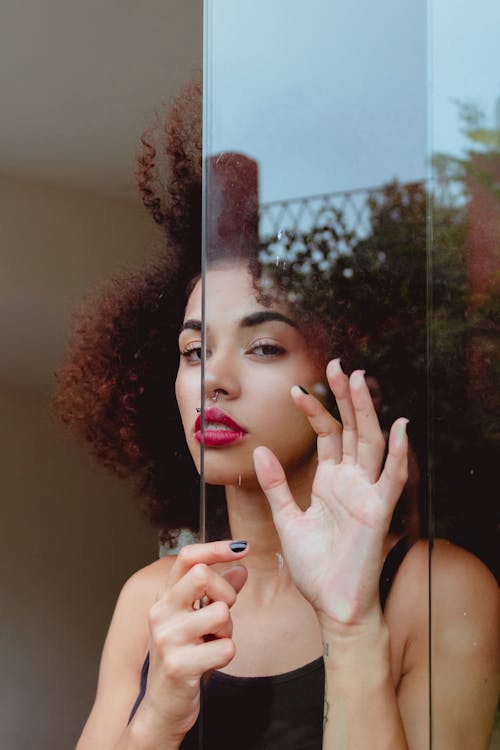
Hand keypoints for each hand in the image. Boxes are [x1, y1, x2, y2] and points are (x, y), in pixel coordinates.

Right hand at [134, 541, 247, 744]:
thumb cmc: (184, 658)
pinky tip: (209, 663)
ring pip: (221, 613)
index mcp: (165, 597)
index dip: (217, 548)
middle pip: (203, 575)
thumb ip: (218, 593)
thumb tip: (241, 569)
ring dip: (227, 631)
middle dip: (225, 593)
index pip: (188, 557)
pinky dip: (226, 655)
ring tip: (211, 644)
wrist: (163, 707)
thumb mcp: (198, 621)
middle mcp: (161, 612)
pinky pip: (226, 647)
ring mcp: (167, 638)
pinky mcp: (178, 665)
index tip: (242, 547)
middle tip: (221, 615)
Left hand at [253, 359, 407, 632]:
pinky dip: (398, 453)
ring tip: (359, 381)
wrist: (331, 605)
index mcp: (331, 482)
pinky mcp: (378, 513)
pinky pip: (391, 478)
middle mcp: (351, 482)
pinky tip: (400, 427)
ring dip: (367, 413)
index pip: (327, 435)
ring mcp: (366, 495)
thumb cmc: (314, 567)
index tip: (297, 389)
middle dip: (344, 398)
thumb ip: (276, 485)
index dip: (315, 411)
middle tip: (336, 365)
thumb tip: (261, 450)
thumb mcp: (287, 519)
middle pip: (351, 430)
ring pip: (370, 444)